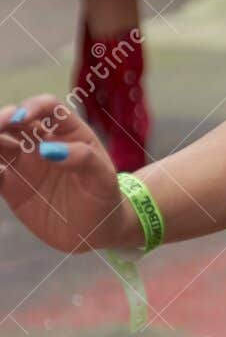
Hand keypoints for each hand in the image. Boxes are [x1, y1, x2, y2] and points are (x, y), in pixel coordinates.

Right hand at [0, 97, 132, 254]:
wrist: (94, 230)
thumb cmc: (103, 197)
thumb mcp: (103, 178)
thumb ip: (83, 159)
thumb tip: (49, 149)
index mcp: (68, 133)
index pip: (49, 108)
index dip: (34, 106)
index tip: (23, 117)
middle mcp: (42, 142)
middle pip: (16, 121)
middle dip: (2, 119)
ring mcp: (24, 163)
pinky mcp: (11, 187)